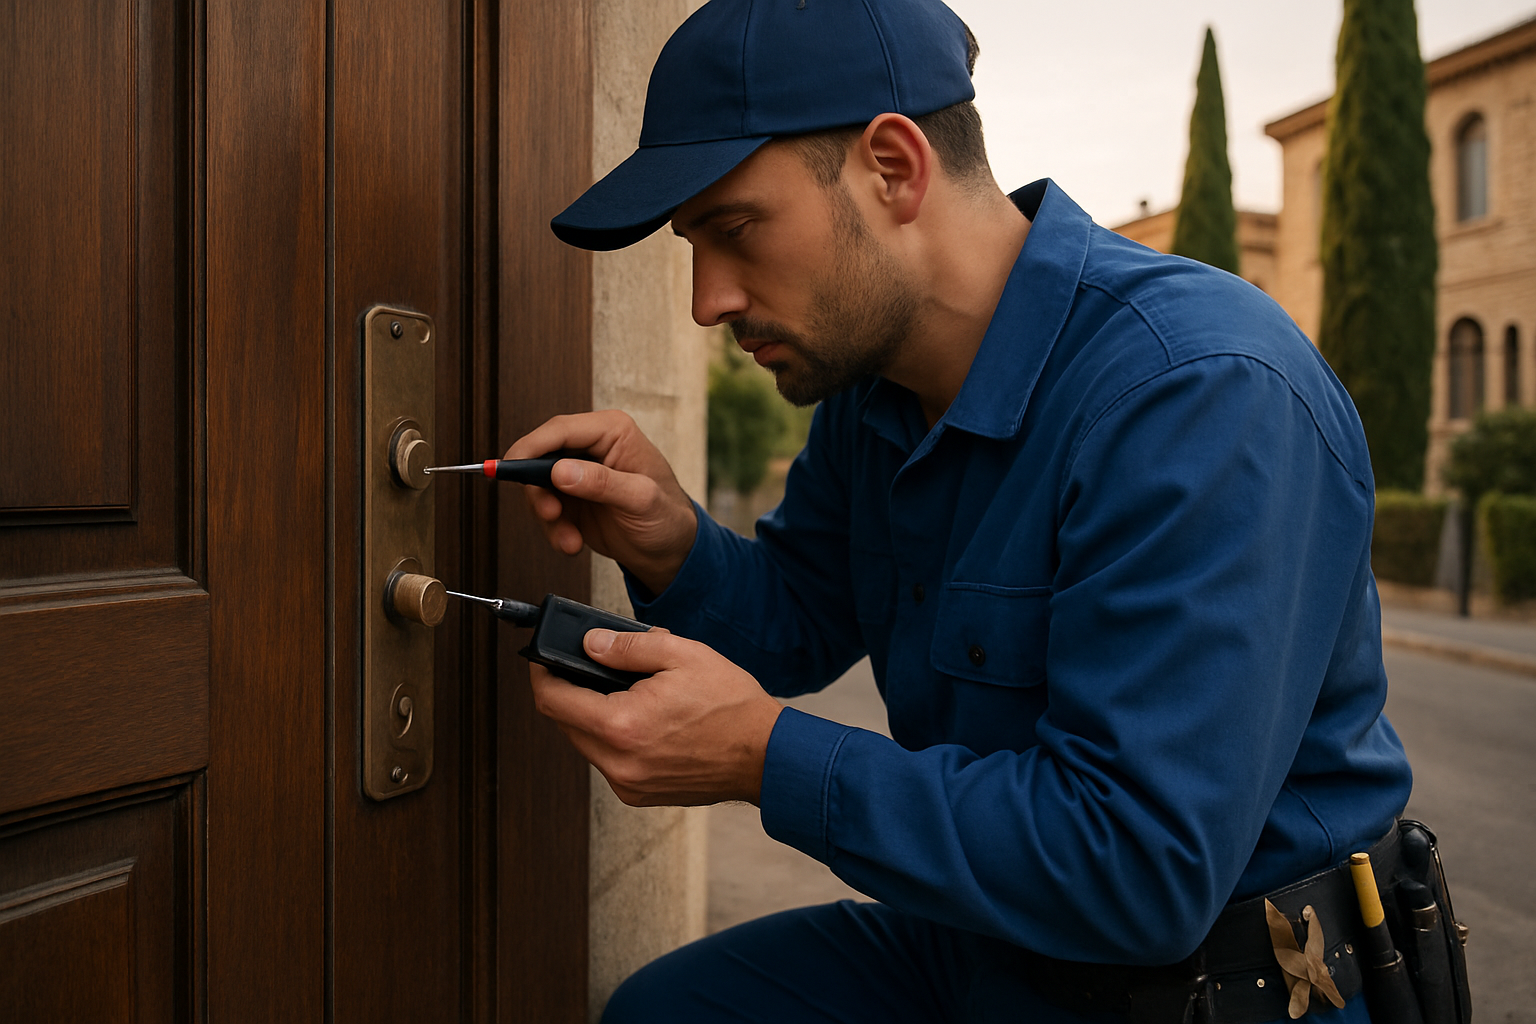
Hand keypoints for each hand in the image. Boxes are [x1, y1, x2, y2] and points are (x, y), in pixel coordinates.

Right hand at [505, 410, 696, 594]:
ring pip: (538, 486)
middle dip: (538, 490)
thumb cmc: (667, 517)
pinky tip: (572, 542)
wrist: (670, 551)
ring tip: (569, 539)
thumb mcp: (641, 499)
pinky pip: (546, 509)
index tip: (511, 467)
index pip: (561, 430)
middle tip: (550, 514)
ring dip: (548, 517)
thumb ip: (602, 483)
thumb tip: (561, 471)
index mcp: (612, 432)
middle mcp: (592, 447)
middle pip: (541, 455)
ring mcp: (579, 473)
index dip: (531, 447)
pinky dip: (553, 530)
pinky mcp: (571, 498)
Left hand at [529, 628, 784, 806]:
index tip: (544, 659)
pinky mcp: (640, 794)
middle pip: (565, 723)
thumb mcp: (681, 655)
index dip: (542, 674)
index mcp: (622, 726)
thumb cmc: (732, 706)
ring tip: (628, 693)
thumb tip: (590, 644)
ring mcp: (629, 784)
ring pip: (586, 743)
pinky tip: (643, 720)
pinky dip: (614, 738)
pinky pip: (609, 761)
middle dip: (571, 692)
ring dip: (593, 716)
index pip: (553, 700)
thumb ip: (627, 647)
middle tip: (593, 668)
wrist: (766, 755)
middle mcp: (618, 763)